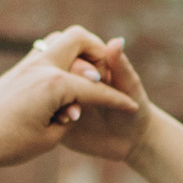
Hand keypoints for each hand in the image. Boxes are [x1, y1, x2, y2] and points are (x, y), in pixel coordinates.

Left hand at [0, 29, 121, 171]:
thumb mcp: (49, 138)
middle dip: (97, 51)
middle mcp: (41, 67)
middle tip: (105, 73)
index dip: (116, 101)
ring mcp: (27, 64)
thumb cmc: (8, 144)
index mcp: (54, 85)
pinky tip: (65, 83)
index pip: (94, 89)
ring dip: (77, 53)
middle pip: (78, 37)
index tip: (132, 110)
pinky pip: (46, 53)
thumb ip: (72, 116)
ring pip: (59, 41)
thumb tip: (76, 104)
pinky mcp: (17, 70)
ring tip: (86, 77)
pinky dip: (61, 61)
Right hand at [48, 32, 152, 164]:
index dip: (82, 65)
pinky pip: (46, 114)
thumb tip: (117, 40)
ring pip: (48, 93)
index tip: (97, 79)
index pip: (75, 54)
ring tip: (74, 115)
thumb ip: (120, 66)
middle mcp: (72, 78)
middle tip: (79, 96)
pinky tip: (63, 123)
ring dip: (56, 101)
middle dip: (64, 82)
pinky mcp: (57, 117)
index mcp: (89, 64)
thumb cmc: (136, 109)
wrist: (131, 142)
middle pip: (56, 71)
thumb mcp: (129, 87)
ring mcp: (62, 98)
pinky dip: (51, 117)